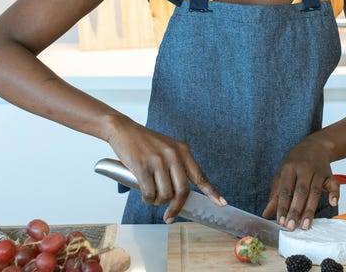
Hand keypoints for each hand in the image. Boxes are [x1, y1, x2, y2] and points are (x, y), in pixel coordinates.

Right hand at [106, 117, 224, 221]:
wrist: (124, 130)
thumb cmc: (145, 143)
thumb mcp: (168, 149)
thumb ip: (177, 166)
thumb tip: (182, 194)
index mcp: (183, 150)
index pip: (200, 176)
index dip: (212, 192)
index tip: (222, 203)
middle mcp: (173, 155)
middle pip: (182, 191)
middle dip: (177, 208)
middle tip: (170, 216)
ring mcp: (158, 161)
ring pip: (165, 195)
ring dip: (158, 202)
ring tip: (152, 196)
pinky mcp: (142, 167)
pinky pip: (149, 194)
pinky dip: (147, 199)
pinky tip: (144, 194)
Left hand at [261, 138, 335, 230]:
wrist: (315, 145)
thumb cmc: (296, 162)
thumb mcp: (282, 173)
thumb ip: (275, 194)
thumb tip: (266, 214)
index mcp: (289, 168)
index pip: (285, 190)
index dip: (282, 206)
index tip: (280, 222)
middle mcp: (304, 169)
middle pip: (300, 192)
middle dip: (295, 210)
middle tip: (291, 227)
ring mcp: (318, 171)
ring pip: (315, 191)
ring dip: (310, 209)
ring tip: (305, 225)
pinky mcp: (330, 174)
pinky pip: (334, 184)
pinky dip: (334, 193)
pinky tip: (332, 203)